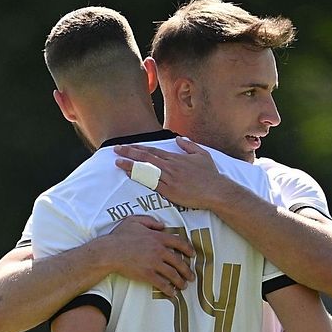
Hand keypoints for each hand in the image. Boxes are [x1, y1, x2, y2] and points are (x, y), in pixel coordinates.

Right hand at [97, 215, 194, 295]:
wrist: (109, 252)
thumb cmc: (119, 236)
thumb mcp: (134, 220)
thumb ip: (150, 221)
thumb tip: (162, 225)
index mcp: (158, 237)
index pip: (179, 243)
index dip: (188, 249)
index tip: (193, 255)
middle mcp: (159, 250)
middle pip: (179, 261)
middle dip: (187, 270)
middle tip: (192, 276)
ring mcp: (154, 263)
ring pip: (173, 274)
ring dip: (180, 281)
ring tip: (184, 286)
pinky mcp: (147, 274)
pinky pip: (162, 283)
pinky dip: (169, 289)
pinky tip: (172, 293)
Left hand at [114, 137, 229, 209]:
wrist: (216, 191)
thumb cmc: (210, 175)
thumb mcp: (202, 155)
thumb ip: (189, 146)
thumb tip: (179, 139)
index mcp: (176, 158)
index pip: (153, 151)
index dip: (139, 148)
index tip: (127, 146)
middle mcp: (170, 166)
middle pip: (146, 158)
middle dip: (129, 152)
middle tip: (116, 149)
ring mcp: (169, 179)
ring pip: (146, 169)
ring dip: (130, 165)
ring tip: (117, 162)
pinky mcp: (169, 191)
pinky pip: (151, 183)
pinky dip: (140, 178)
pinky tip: (130, 175)